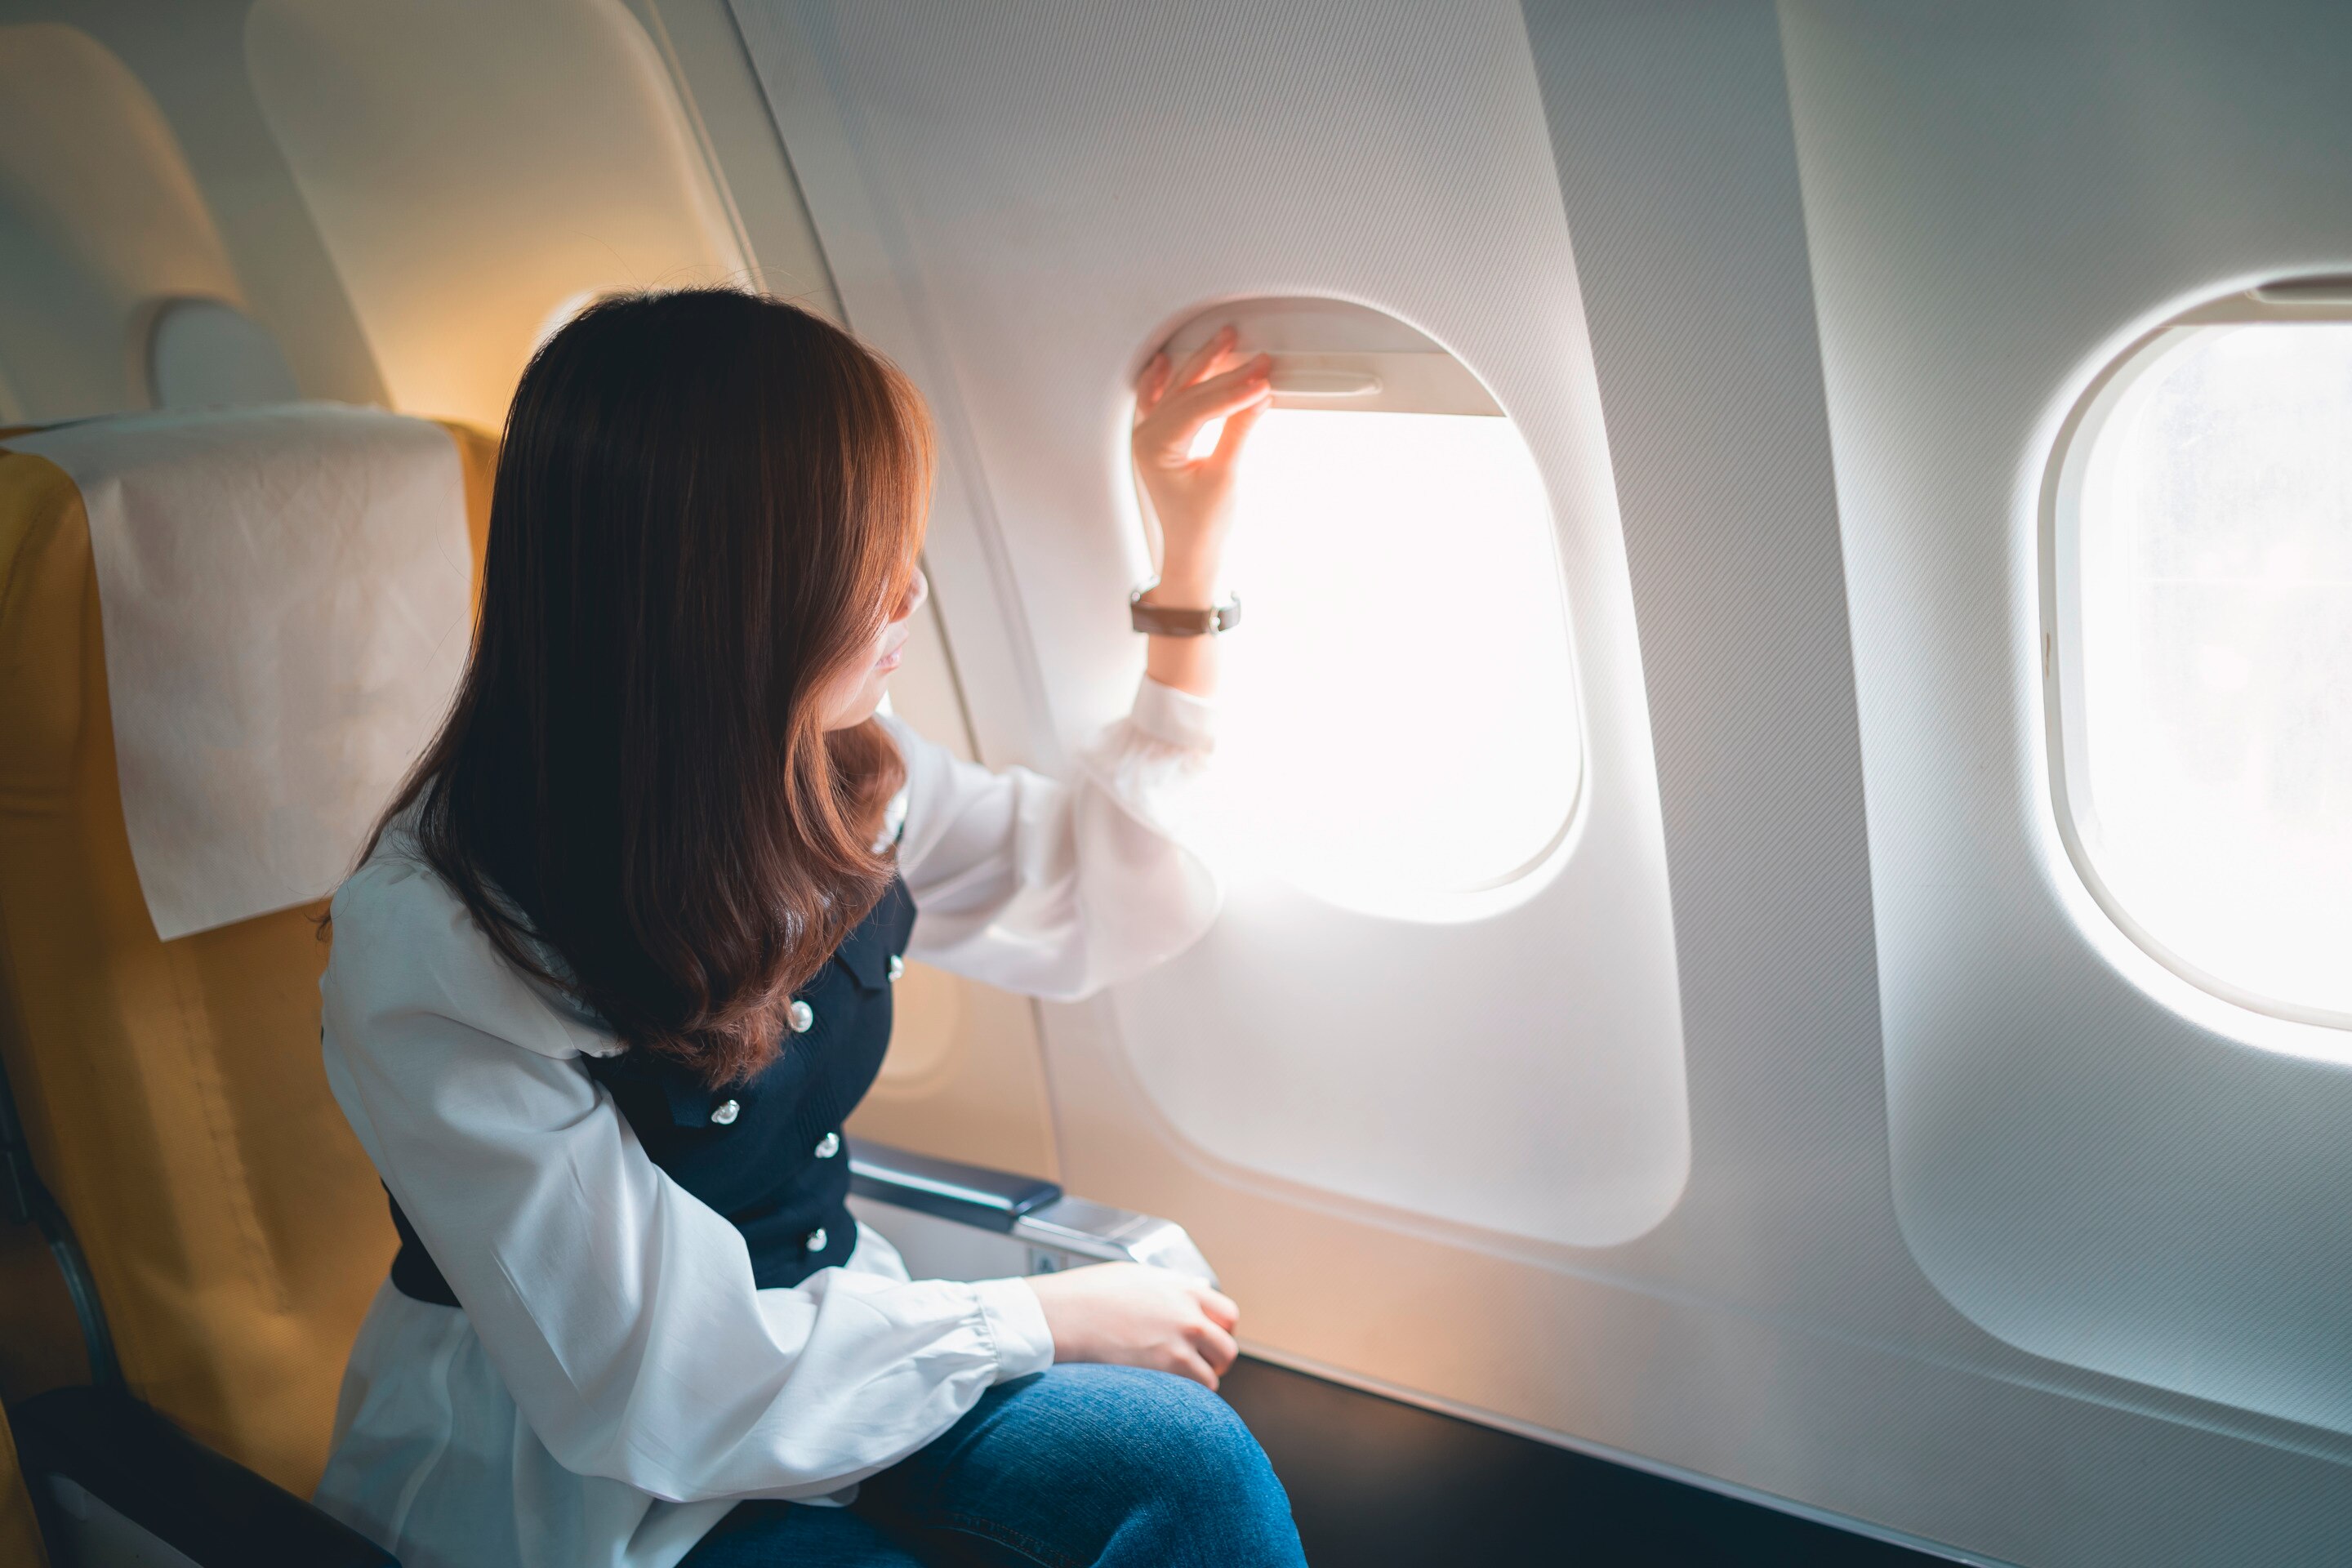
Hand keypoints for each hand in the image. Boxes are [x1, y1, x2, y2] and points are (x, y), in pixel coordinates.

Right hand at [1024, 1262, 1242, 1389]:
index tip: (1208, 1342)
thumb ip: (1168, 1288)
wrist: (1059, 1316)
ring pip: (1211, 1379)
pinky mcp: (1163, 1373)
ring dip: (1196, 1386)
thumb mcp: (1133, 1277)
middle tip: (1195, 1369)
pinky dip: (1181, 1401)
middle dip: (1214, 1363)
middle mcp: (1186, 1316)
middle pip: (1227, 1349)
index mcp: (1180, 1288)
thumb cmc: (1084, 1295)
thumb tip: (1190, 1293)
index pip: (1227, 1315)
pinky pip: (1190, 1396)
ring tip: (1170, 1387)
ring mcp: (1177, 1346)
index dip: (1220, 1332)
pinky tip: (1159, 1397)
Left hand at [1131, 327, 1271, 695]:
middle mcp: (1147, 437)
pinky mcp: (1162, 441)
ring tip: (1227, 340)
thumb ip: (1239, 431)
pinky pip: (1161, 401)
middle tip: (1256, 356)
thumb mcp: (1225, 477)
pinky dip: (1167, 380)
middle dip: (1222, 370)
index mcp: (1155, 447)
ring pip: (1178, 390)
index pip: (1199, 407)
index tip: (1263, 376)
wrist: (1193, 554)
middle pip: (1187, 391)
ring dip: (1203, 365)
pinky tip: (1166, 361)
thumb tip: (1257, 394)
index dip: (1233, 389)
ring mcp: (1151, 437)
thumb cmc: (1203, 527)